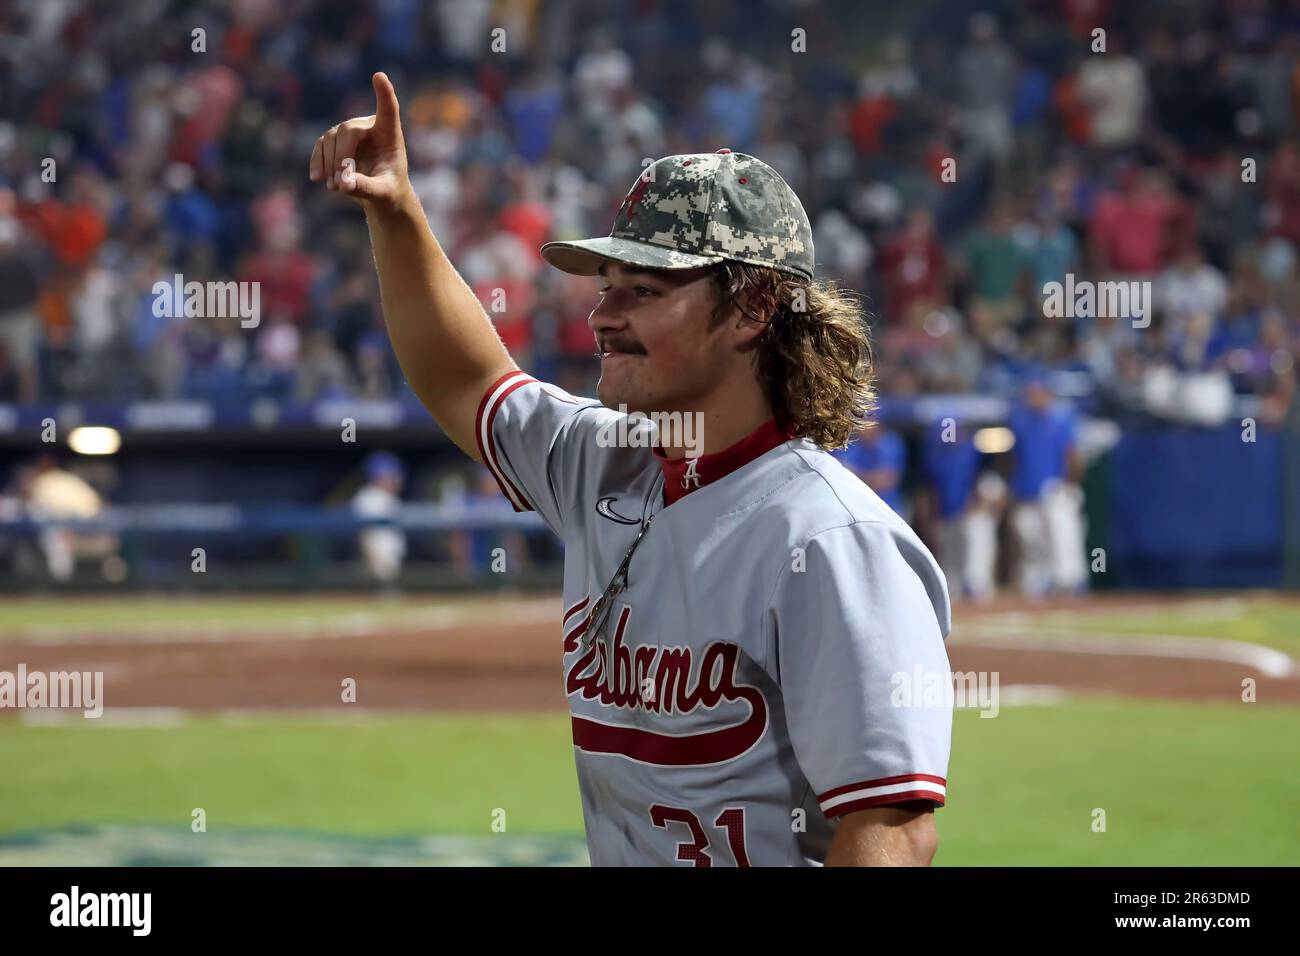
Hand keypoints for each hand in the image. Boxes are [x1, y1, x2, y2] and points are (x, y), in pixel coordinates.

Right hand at [309, 72, 410, 209]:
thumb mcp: (383, 193)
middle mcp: (370, 126)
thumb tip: (342, 183)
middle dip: (342, 156)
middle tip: (341, 183)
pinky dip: (318, 161)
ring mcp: (350, 131)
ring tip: (336, 188)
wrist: (380, 195)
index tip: (379, 76)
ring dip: (330, 163)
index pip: (388, 108)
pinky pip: (321, 145)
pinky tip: (317, 178)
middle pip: (348, 130)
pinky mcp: (335, 140)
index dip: (384, 93)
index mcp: (390, 134)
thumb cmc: (390, 191)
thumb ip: (366, 187)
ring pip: (331, 137)